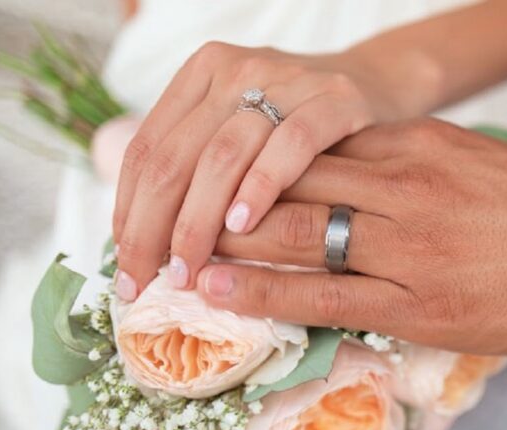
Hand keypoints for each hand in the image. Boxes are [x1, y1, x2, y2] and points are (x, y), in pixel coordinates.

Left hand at [113, 42, 403, 300]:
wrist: (379, 86)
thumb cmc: (301, 128)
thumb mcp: (243, 133)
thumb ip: (200, 168)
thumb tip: (146, 244)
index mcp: (202, 75)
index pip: (146, 150)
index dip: (128, 213)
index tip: (127, 267)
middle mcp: (236, 71)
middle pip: (175, 158)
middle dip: (153, 228)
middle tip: (150, 281)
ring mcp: (286, 81)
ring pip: (221, 156)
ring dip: (198, 221)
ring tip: (188, 268)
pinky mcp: (334, 99)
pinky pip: (289, 145)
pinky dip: (260, 187)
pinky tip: (243, 225)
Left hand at [196, 118, 506, 355]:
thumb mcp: (481, 162)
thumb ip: (418, 163)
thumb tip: (363, 172)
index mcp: (421, 145)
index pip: (317, 145)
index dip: (257, 159)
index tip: (217, 171)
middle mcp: (406, 185)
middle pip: (291, 180)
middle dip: (226, 195)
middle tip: (172, 207)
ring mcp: (410, 245)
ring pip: (296, 233)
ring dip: (227, 240)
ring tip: (173, 250)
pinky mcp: (419, 302)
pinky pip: (324, 294)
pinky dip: (262, 291)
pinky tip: (217, 289)